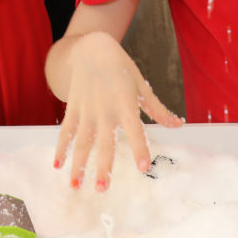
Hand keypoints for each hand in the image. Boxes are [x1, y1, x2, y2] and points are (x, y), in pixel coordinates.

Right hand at [53, 32, 181, 191]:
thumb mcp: (141, 85)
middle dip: (103, 167)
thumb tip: (179, 125)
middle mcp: (105, 110)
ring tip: (76, 186)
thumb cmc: (121, 69)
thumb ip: (158, 109)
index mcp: (126, 104)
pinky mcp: (73, 109)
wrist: (92, 49)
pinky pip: (66, 132)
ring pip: (82, 142)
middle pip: (104, 143)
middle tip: (102, 189)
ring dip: (78, 165)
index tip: (143, 168)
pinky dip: (61, 148)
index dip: (140, 148)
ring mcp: (87, 111)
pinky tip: (57, 165)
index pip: (135, 130)